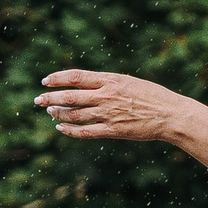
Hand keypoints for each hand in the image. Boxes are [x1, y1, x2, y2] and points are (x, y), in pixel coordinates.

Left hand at [35, 69, 193, 140]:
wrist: (170, 114)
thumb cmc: (153, 97)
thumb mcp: (129, 82)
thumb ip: (109, 83)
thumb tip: (90, 85)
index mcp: (111, 80)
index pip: (76, 76)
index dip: (58, 78)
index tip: (45, 81)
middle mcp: (106, 95)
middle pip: (70, 96)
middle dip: (50, 97)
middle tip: (37, 100)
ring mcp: (108, 114)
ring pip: (74, 114)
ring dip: (58, 113)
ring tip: (49, 111)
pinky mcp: (112, 130)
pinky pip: (85, 131)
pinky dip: (69, 129)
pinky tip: (60, 127)